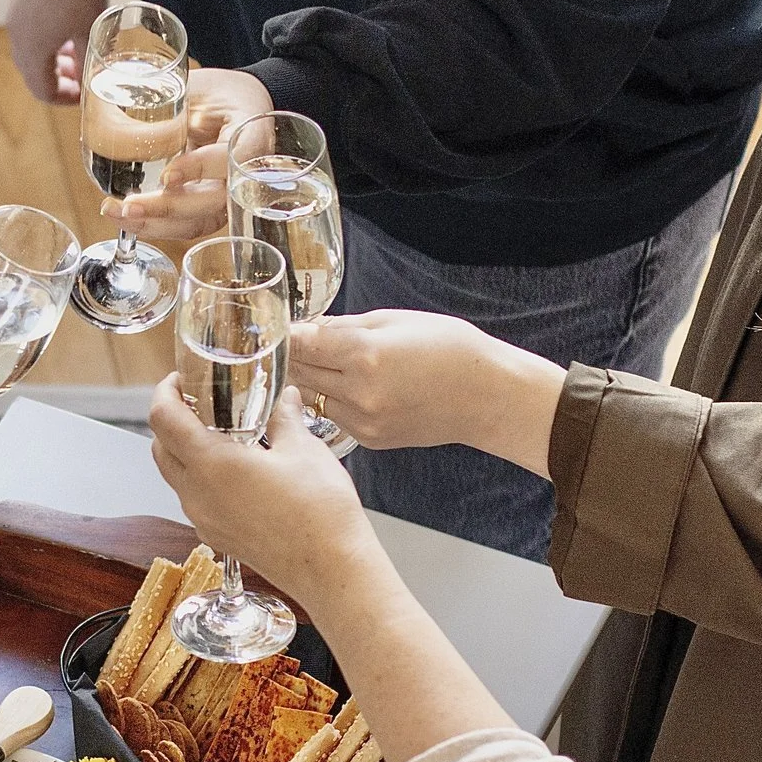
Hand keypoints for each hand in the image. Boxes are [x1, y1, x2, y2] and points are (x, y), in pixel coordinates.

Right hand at [6, 0, 101, 104]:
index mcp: (32, 53)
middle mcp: (18, 39)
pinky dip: (47, 41)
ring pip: (32, 52)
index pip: (43, 91)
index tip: (86, 93)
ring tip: (77, 51)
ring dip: (53, 59)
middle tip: (82, 73)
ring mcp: (16, 18)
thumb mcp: (89, 30)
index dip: (65, 98)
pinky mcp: (19, 1)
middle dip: (58, 79)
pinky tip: (66, 29)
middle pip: (34, 73)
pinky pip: (30, 33)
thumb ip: (87, 60)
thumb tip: (89, 79)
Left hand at [107, 66, 271, 243]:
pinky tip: (124, 217)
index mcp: (249, 139)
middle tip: (130, 205)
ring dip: (154, 225)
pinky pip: (185, 225)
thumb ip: (171, 102)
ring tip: (116, 213)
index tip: (168, 174)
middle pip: (211, 202)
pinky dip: (154, 226)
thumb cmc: (219, 93)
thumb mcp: (200, 88)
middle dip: (167, 207)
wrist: (237, 106)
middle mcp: (243, 177)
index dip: (198, 169)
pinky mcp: (209, 208)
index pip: (228, 160)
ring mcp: (226, 198)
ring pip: (196, 222)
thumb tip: (115, 113)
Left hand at [149, 377, 376, 607]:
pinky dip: (201, 479)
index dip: (165, 392)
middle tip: (199, 404)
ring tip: (221, 435)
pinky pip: (195, 501)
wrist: (331, 569)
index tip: (182, 380)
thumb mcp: (303, 449)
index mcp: (211, 464)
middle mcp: (197, 494)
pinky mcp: (218, 537)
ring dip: (185, 452)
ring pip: (175, 477)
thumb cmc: (319, 511)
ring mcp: (204, 520)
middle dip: (171, 421)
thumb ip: (284, 418)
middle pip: (159, 448)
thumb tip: (284, 397)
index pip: (162, 418)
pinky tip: (236, 471)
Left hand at [290, 311, 565, 472]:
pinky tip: (348, 386)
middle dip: (292, 356)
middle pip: (300, 372)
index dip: (285, 334)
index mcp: (365, 355)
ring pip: (312, 397)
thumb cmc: (450, 349)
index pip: (301, 343)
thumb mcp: (395, 321)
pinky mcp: (369, 440)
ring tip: (319, 363)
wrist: (487, 396)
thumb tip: (307, 328)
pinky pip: (335, 416)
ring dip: (310, 380)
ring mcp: (363, 422)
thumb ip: (344, 327)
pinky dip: (333, 400)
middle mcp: (359, 394)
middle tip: (285, 342)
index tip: (274, 327)